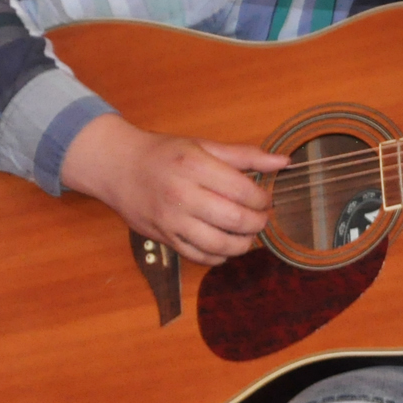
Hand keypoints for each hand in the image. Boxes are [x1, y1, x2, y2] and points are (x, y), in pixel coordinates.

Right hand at [61, 112, 283, 264]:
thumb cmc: (165, 154)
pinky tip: (226, 245)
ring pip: (218, 244)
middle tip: (261, 218)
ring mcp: (171, 220)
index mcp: (195, 167)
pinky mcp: (163, 238)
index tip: (266, 199)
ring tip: (248, 234)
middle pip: (234, 219)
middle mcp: (182, 195)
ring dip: (243, 244)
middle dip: (258, 222)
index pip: (243, 190)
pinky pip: (198, 257)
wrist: (118, 168)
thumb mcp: (204, 146)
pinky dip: (219, 256)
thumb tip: (284, 162)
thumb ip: (246, 155)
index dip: (263, 199)